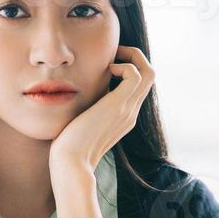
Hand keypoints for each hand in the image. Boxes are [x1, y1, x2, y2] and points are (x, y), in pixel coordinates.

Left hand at [47, 45, 154, 178]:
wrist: (71, 163)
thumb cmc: (69, 146)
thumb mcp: (82, 122)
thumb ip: (87, 109)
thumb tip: (76, 95)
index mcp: (124, 116)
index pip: (139, 85)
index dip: (128, 67)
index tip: (108, 63)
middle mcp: (131, 112)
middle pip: (149, 75)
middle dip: (134, 57)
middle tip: (113, 54)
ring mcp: (128, 109)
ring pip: (149, 72)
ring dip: (132, 57)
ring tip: (111, 59)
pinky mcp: (119, 105)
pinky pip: (135, 75)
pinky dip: (123, 65)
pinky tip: (105, 70)